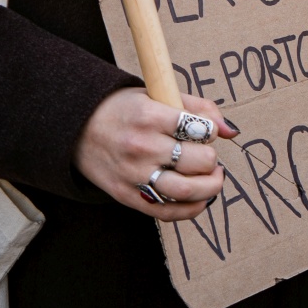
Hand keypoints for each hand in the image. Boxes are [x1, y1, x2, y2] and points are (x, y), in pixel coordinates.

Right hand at [73, 90, 235, 220]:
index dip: (211, 131)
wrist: (76, 128)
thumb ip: (199, 108)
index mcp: (150, 116)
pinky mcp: (127, 196)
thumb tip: (231, 131)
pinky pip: (168, 212)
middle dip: (212, 158)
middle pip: (200, 161)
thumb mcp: (157, 95)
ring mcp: (133, 174)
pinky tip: (199, 197)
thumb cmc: (124, 109)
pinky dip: (192, 208)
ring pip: (188, 191)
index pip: (200, 129)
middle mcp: (142, 146)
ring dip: (211, 186)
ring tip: (213, 177)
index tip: (204, 131)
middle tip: (206, 154)